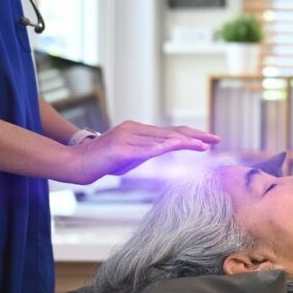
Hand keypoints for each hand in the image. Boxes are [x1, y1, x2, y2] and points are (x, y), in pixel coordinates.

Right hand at [69, 121, 219, 183]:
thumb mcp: (132, 156)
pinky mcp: (118, 149)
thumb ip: (149, 152)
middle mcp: (135, 130)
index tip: (212, 139)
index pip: (172, 131)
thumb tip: (165, 152)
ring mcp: (126, 138)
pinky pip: (142, 149)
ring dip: (183, 142)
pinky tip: (172, 148)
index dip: (193, 134)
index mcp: (140, 131)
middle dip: (196, 135)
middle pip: (171, 132)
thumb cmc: (105, 161)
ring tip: (201, 144)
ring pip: (160, 139)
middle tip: (216, 139)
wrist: (76, 162)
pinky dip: (159, 148)